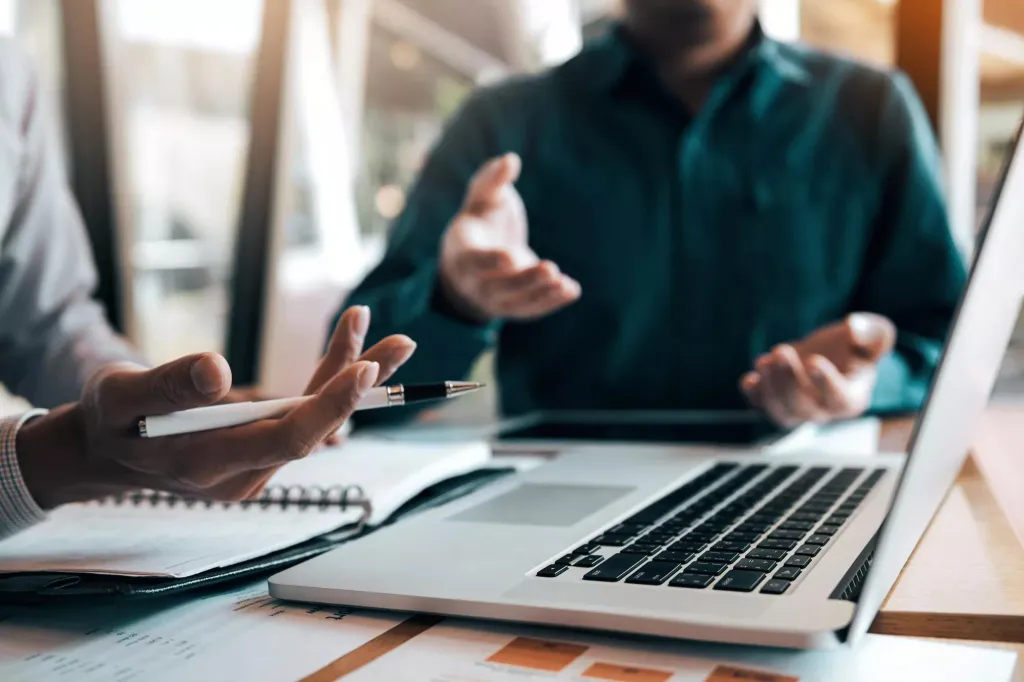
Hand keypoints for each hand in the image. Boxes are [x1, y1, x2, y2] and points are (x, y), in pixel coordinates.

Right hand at [16, 306, 415, 508]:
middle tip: (404, 343)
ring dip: (352, 375)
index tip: (363, 368)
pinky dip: (328, 381)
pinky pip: (302, 415)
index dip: (327, 405)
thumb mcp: (121, 394)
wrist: (104, 451)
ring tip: (392, 338)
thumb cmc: (110, 418)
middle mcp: (241, 474)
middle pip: (314, 427)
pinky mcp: (260, 450)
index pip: (284, 439)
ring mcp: (254, 465)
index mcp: (206, 465)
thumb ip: (167, 384)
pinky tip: (353, 350)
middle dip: (360, 383)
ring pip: (314, 419)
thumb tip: (218, 370)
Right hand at [438, 152, 580, 322]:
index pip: (475, 262)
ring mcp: (496, 299)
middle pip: (498, 288)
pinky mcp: (516, 307)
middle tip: (550, 268)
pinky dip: (552, 302)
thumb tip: (510, 160)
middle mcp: (476, 282)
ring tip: (563, 282)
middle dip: (524, 281)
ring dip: (540, 294)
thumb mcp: (481, 198)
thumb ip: (491, 180)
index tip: (512, 257)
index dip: (492, 261)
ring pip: (516, 302)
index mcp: (463, 253)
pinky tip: (572, 290)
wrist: (474, 262)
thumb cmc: (481, 221)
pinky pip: (533, 309)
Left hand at [740, 313, 896, 427]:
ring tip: (764, 362)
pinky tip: (750, 379)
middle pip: (804, 408)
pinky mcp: (775, 402)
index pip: (840, 399)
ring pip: (781, 413)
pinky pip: (761, 407)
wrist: (828, 352)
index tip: (814, 361)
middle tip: (781, 351)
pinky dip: (753, 396)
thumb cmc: (854, 346)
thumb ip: (873, 333)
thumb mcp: (873, 335)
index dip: (827, 383)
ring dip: (769, 389)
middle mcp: (824, 411)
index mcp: (852, 397)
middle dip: (789, 381)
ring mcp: (797, 410)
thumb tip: (855, 327)